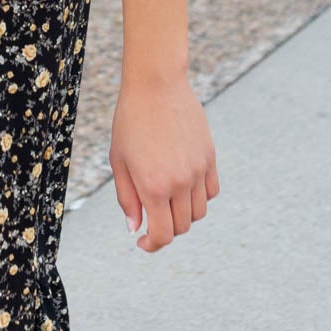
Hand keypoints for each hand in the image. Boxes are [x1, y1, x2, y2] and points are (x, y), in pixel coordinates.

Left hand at [109, 71, 218, 252]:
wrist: (156, 86)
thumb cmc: (130, 121)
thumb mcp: (119, 161)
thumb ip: (127, 198)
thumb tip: (135, 228)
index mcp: (154, 186)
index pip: (162, 234)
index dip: (152, 245)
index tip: (142, 241)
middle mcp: (180, 182)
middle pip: (182, 226)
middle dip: (165, 228)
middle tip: (151, 217)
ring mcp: (198, 170)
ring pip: (199, 212)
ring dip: (183, 214)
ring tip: (166, 199)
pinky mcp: (210, 157)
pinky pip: (211, 191)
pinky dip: (200, 197)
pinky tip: (184, 186)